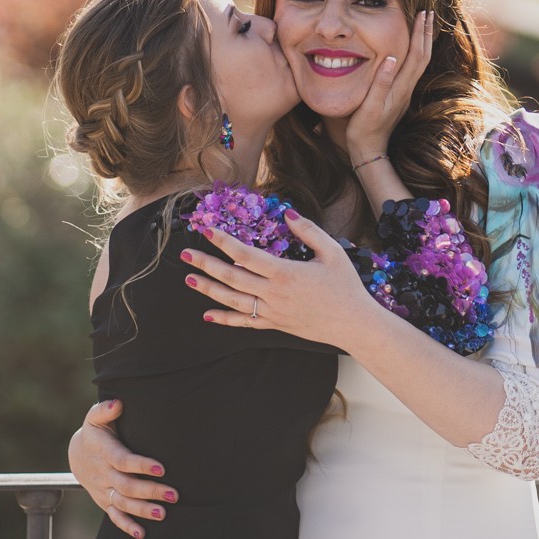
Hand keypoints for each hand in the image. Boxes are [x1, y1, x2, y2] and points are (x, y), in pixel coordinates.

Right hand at [67, 399, 175, 538]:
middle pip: (127, 486)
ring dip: (143, 510)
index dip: (141, 465)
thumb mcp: (95, 417)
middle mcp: (104, 474)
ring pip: (123, 503)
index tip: (161, 468)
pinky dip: (127, 526)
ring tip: (163, 513)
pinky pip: (114, 516)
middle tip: (173, 494)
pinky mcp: (104, 500)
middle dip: (150, 491)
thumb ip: (105, 409)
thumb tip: (117, 403)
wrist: (78, 453)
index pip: (124, 461)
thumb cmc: (95, 431)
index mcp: (105, 452)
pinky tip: (142, 534)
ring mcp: (103, 489)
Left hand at [181, 210, 379, 348]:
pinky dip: (224, 318)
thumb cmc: (345, 286)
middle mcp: (273, 293)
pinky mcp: (274, 324)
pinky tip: (207, 314)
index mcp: (285, 273)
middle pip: (231, 277)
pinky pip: (244, 322)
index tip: (207, 230)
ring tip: (189, 278)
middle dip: (206, 264)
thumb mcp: (332, 252)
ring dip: (208, 289)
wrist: (353, 324)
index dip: (224, 241)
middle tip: (185, 254)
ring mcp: (272, 312)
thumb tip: (286, 213)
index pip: (245, 254)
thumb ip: (309, 231)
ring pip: (232, 300)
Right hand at [344, 10, 432, 161]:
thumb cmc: (364, 129)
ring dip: (423, 42)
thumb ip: (380, 83)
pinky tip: (410, 50)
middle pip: (423, 56)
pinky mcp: (400, 97)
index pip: (415, 55)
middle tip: (429, 12)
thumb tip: (391, 58)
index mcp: (400, 87)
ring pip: (420, 63)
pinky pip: (413, 69)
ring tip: (424, 26)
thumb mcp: (368, 106)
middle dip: (426, 33)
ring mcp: (405, 93)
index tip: (423, 13)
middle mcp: (407, 88)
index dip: (420, 33)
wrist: (369, 151)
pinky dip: (415, 53)